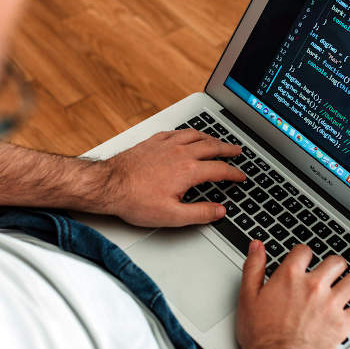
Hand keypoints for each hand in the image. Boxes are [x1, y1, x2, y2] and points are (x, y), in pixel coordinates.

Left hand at [101, 129, 245, 226]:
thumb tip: (219, 210)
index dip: (234, 174)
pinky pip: (177, 132)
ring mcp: (166, 145)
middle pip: (212, 147)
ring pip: (195, 135)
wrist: (108, 185)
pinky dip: (188, 133)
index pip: (220, 170)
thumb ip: (200, 213)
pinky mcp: (153, 141)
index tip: (241, 176)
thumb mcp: (172, 216)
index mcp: (188, 171)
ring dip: (210, 138)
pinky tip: (187, 135)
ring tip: (217, 141)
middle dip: (228, 149)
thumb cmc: (135, 200)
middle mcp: (180, 153)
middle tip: (237, 151)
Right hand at [236, 242, 349, 348]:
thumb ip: (254, 267)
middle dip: (333, 266)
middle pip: (336, 262)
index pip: (304, 250)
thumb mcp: (248, 296)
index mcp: (290, 276)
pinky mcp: (342, 324)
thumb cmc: (260, 335)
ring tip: (344, 289)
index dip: (303, 254)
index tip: (303, 261)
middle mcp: (314, 286)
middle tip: (329, 274)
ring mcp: (331, 304)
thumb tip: (256, 245)